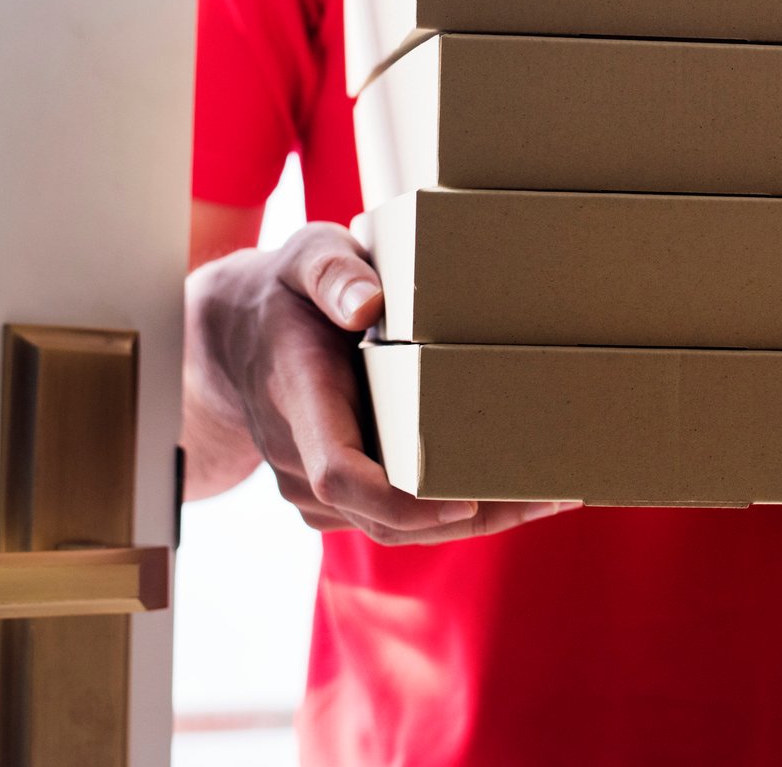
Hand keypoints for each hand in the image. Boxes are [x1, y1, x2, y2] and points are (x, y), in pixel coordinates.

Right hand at [183, 221, 578, 542]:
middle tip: (550, 496)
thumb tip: (368, 304)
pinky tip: (509, 490)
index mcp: (298, 399)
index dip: (401, 501)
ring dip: (472, 519)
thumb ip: (332, 270)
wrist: (230, 340)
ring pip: (392, 525)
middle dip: (471, 516)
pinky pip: (388, 516)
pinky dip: (446, 510)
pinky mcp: (328, 496)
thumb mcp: (304, 255)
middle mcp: (299, 458)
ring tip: (551, 497)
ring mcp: (309, 486)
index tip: (466, 501)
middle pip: (383, 516)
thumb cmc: (284, 292)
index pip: (338, 474)